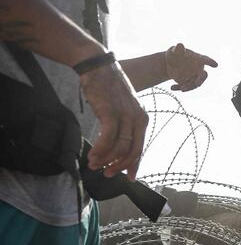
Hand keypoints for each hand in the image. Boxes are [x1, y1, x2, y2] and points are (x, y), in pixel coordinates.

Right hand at [80, 63, 148, 178]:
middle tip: (107, 173)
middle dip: (119, 166)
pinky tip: (93, 155)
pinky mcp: (111, 112)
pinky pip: (108, 138)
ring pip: (120, 147)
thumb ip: (123, 127)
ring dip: (106, 159)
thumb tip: (117, 147)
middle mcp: (138, 118)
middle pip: (132, 151)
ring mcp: (126, 115)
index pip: (141, 148)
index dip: (134, 165)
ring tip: (94, 164)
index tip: (129, 177)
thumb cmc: (106, 89)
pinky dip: (101, 150)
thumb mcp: (122, 108)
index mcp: (142, 119)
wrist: (97, 66)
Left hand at [165, 43, 217, 91]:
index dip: (210, 62)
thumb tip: (180, 45)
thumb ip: (178, 49)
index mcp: (198, 59)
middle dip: (200, 80)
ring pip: (194, 84)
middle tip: (197, 84)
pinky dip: (179, 88)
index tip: (215, 64)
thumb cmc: (175, 54)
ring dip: (188, 87)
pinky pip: (185, 87)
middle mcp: (199, 69)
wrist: (170, 64)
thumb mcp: (175, 51)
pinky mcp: (188, 83)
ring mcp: (194, 77)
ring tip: (181, 88)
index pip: (205, 60)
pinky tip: (172, 87)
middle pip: (202, 76)